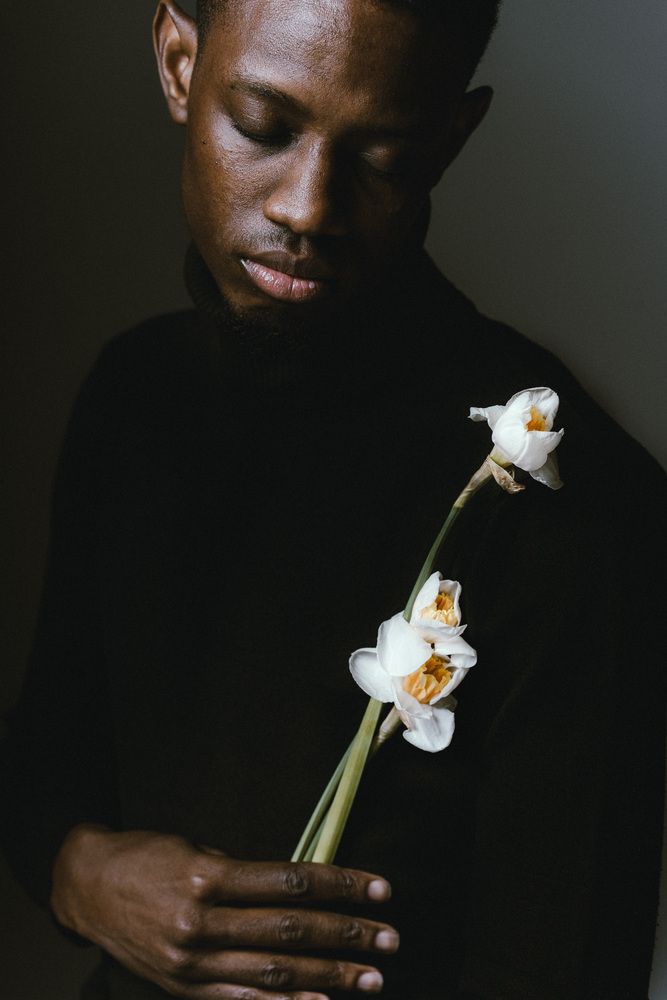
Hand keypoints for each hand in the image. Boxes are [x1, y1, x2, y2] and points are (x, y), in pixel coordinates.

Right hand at [51, 825, 397, 998]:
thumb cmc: (146, 858)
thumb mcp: (196, 849)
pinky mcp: (184, 989)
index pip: (291, 881)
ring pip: (273, 973)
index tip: (380, 889)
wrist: (87, 888)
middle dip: (346, 935)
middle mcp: (202, 923)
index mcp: (208, 878)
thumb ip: (244, 874)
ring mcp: (192, 963)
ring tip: (370, 977)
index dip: (341, 885)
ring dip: (329, 977)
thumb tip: (302, 888)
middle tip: (389, 939)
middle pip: (290, 930)